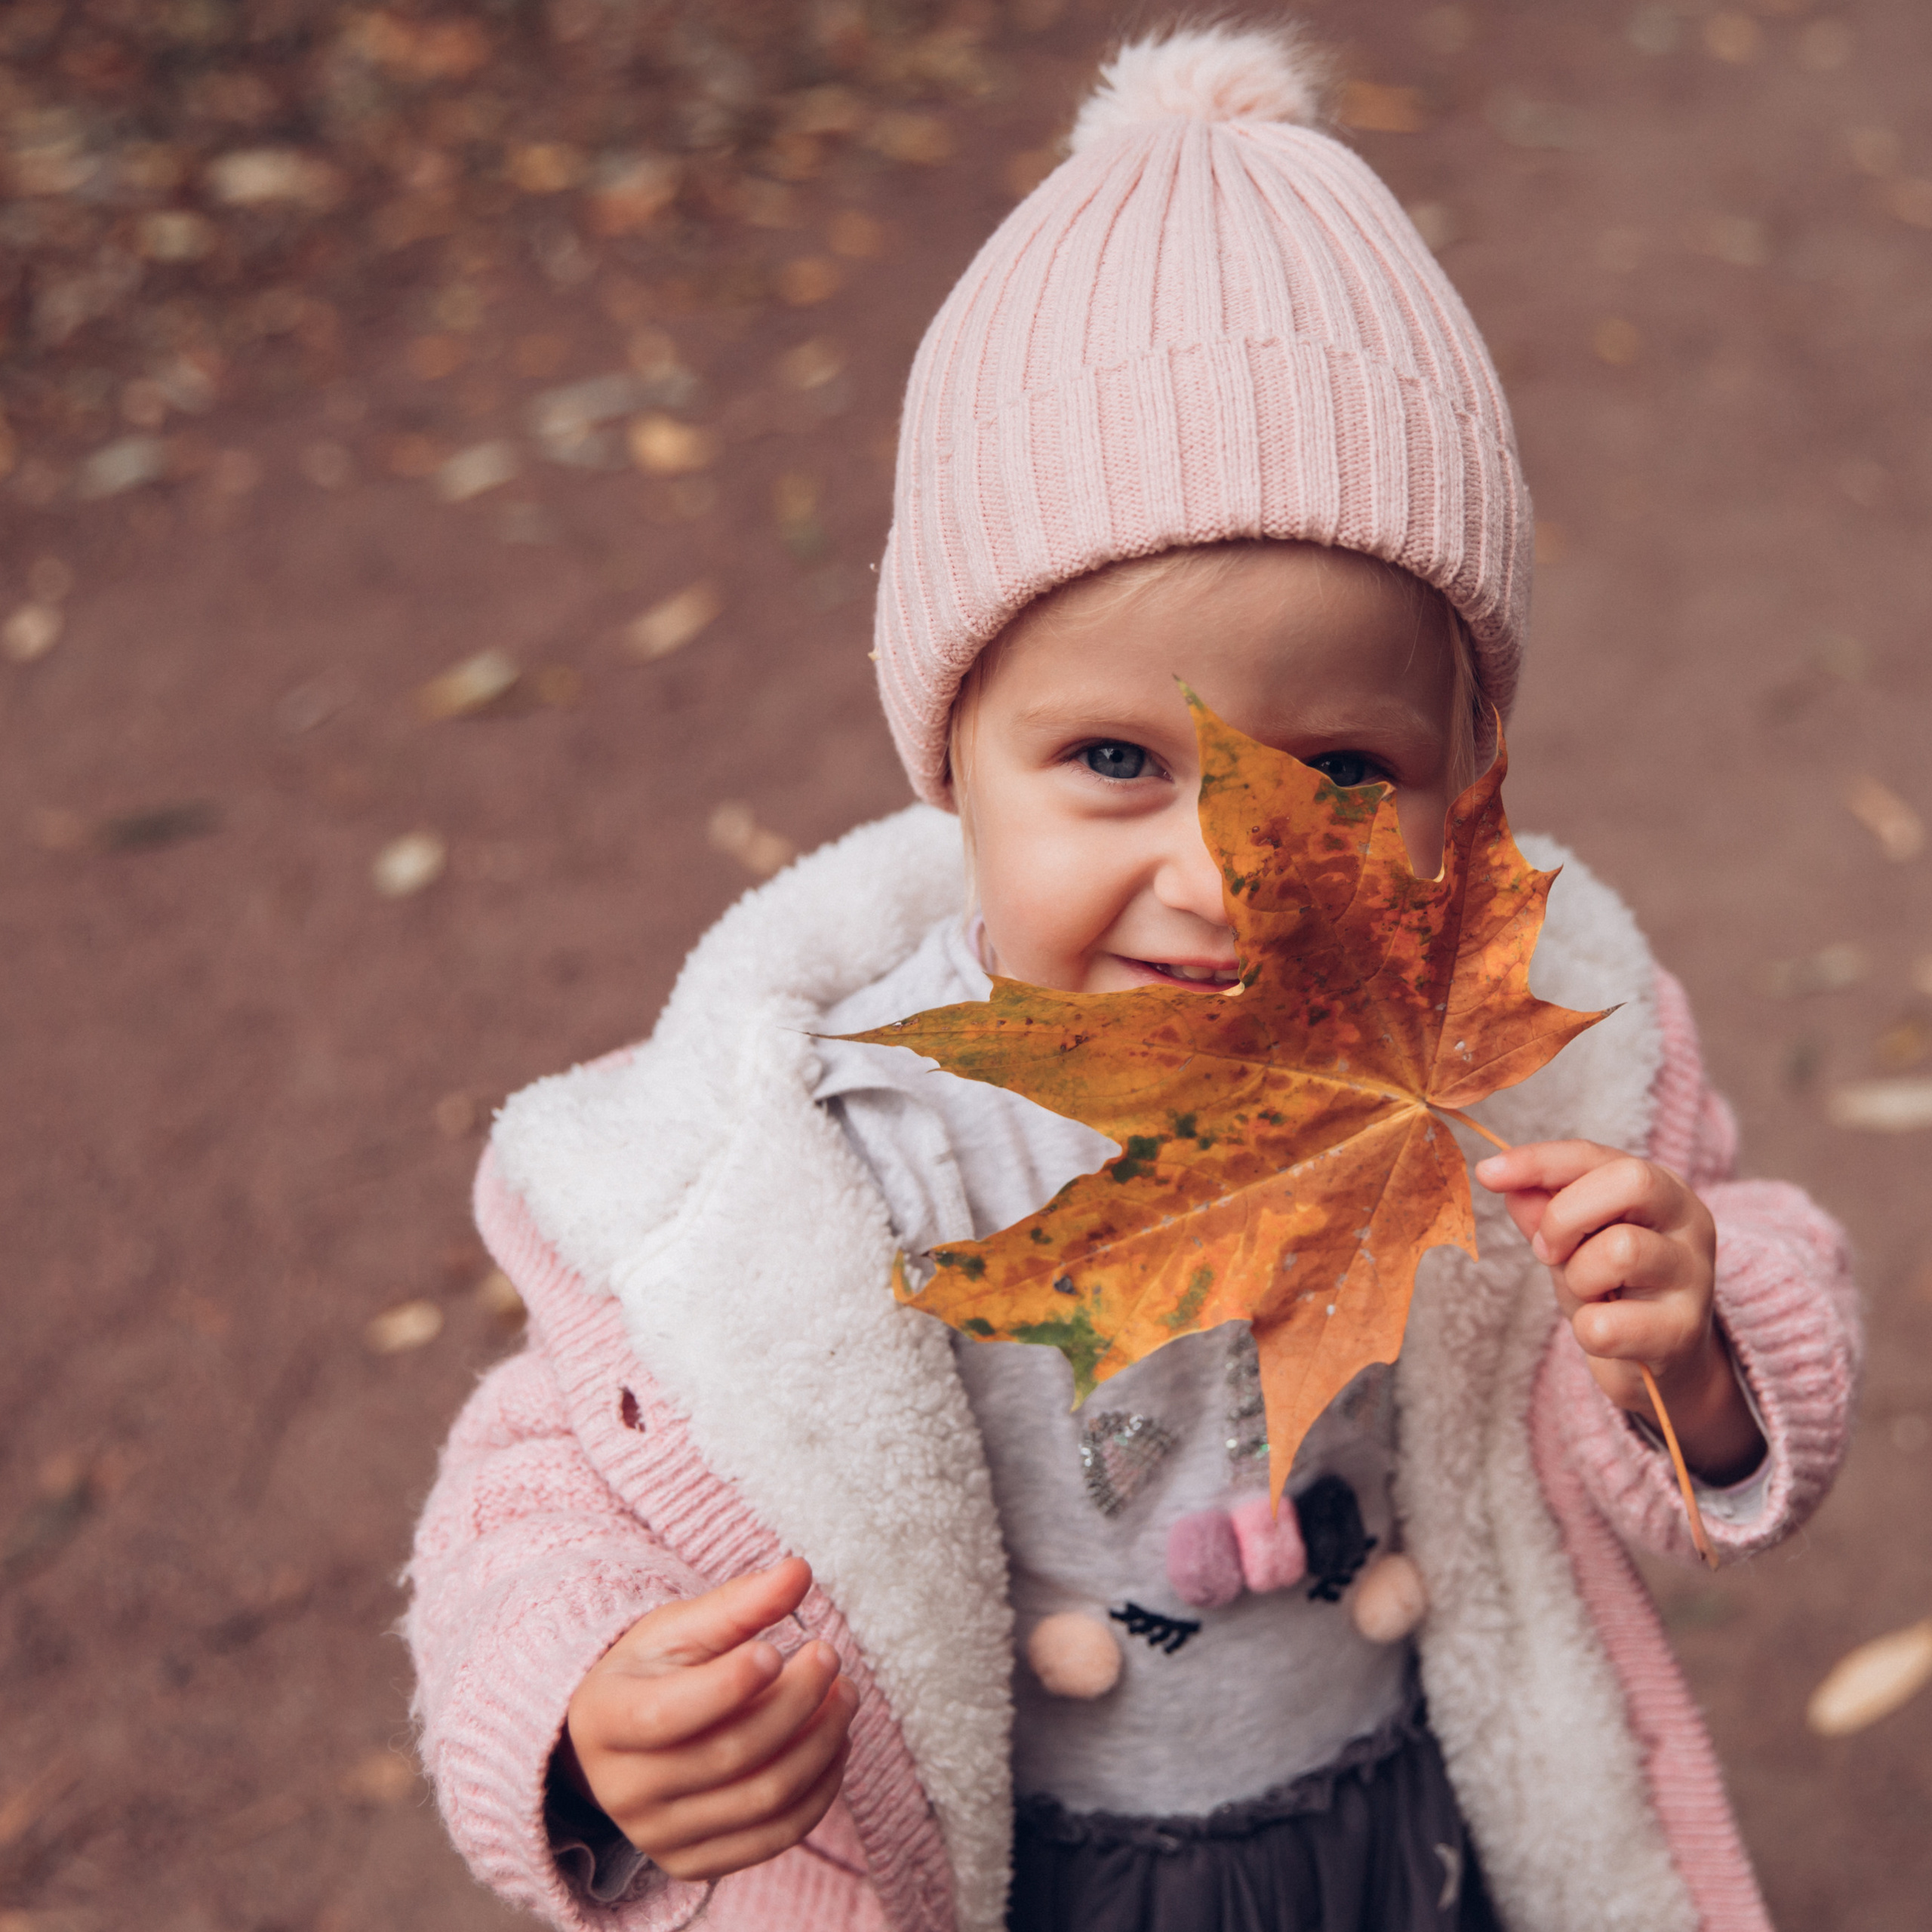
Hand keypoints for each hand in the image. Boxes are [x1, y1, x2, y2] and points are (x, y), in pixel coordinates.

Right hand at [561, 1557, 856, 1881]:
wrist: (621, 1738)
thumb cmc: (653, 1670)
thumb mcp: (680, 1627)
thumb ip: (737, 1603)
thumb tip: (799, 1571)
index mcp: (605, 1720)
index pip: (668, 1715)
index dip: (729, 1684)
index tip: (777, 1648)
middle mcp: (624, 1790)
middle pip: (730, 1754)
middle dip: (795, 1702)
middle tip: (829, 1657)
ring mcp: (658, 1836)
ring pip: (762, 1799)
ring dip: (821, 1744)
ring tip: (844, 1695)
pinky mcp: (694, 1863)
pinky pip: (774, 1838)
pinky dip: (819, 1791)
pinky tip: (834, 1744)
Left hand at [1474, 1141, 1763, 1484]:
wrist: (1660, 1365)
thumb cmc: (1613, 1290)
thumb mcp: (1574, 1242)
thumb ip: (1543, 1210)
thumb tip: (1509, 1185)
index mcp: (1661, 1187)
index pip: (1596, 1156)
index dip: (1538, 1161)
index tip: (1487, 1173)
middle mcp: (1690, 1222)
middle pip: (1631, 1183)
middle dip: (1566, 1216)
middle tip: (1548, 1251)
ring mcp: (1695, 1275)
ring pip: (1621, 1250)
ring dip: (1579, 1277)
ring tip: (1589, 1293)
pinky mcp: (1685, 1331)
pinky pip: (1606, 1324)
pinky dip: (1586, 1330)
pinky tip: (1606, 1332)